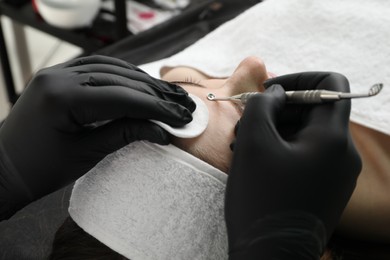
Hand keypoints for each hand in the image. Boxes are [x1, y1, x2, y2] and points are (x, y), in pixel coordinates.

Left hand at [0, 55, 194, 203]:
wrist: (4, 169)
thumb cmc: (39, 169)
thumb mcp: (86, 154)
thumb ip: (124, 134)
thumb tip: (162, 130)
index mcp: (62, 98)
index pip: (122, 97)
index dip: (156, 107)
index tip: (180, 117)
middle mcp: (59, 76)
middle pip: (120, 79)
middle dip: (155, 94)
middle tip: (182, 105)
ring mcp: (58, 72)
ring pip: (111, 68)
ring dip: (142, 82)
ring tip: (168, 95)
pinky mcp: (60, 76)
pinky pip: (97, 68)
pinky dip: (123, 76)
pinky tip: (141, 84)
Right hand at [225, 72, 361, 257]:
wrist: (270, 256)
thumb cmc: (261, 200)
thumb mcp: (254, 142)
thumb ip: (263, 105)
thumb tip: (274, 94)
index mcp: (332, 139)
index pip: (331, 85)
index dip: (300, 79)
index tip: (270, 91)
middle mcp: (343, 154)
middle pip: (315, 111)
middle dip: (279, 110)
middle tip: (246, 122)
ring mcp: (337, 173)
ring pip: (307, 134)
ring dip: (276, 131)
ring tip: (245, 145)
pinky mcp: (326, 187)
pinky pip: (307, 155)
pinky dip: (283, 150)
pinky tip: (257, 161)